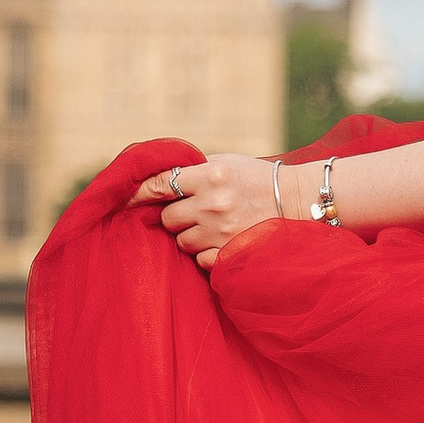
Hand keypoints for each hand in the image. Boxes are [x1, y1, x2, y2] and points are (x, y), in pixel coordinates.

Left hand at [135, 154, 284, 270]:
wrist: (299, 202)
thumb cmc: (257, 178)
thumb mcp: (226, 162)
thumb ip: (192, 169)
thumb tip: (150, 180)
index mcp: (212, 175)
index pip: (161, 184)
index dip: (138, 193)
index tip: (124, 199)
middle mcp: (214, 203)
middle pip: (168, 217)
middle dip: (176, 215)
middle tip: (193, 211)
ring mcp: (222, 232)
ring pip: (181, 241)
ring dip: (190, 235)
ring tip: (212, 226)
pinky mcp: (230, 254)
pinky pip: (199, 259)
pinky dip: (205, 253)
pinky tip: (222, 241)